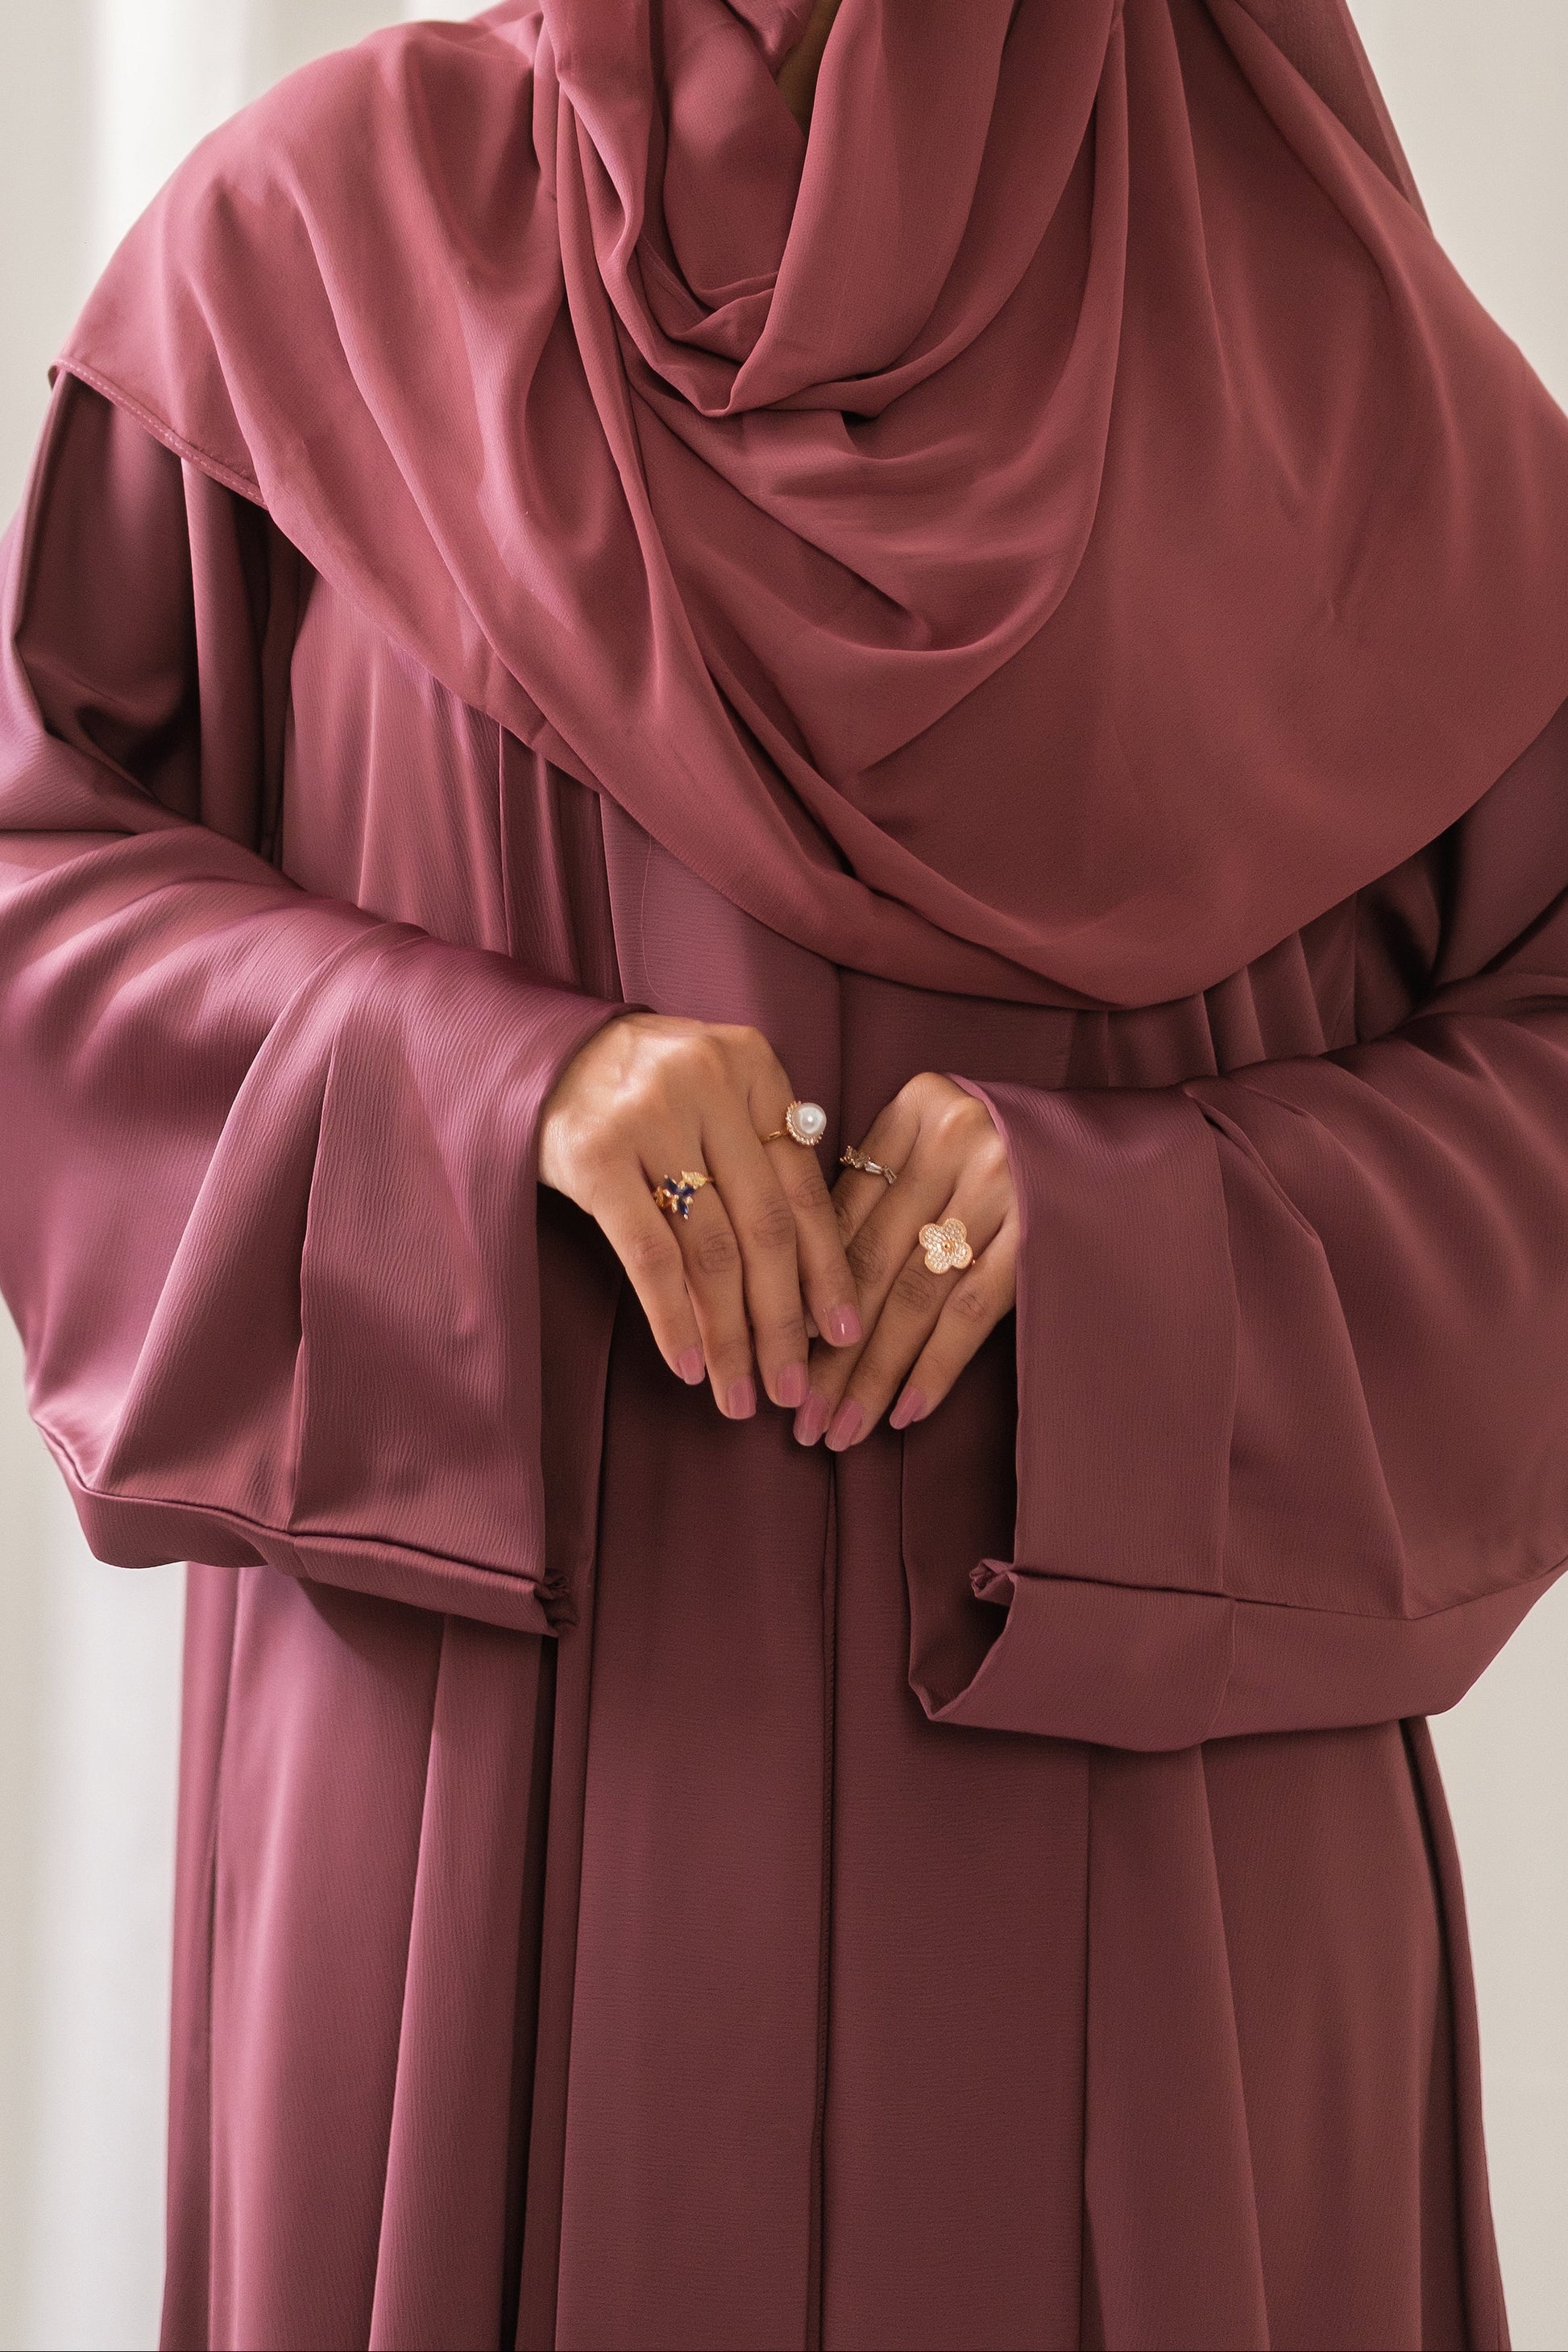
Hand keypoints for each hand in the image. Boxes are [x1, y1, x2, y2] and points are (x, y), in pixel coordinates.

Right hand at [538, 1013, 862, 1417]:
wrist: (541, 1056)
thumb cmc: (645, 1093)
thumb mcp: (715, 1098)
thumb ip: (762, 1160)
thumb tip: (811, 1289)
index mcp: (754, 1066)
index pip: (802, 1188)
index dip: (826, 1271)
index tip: (841, 1336)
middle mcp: (708, 1082)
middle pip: (764, 1227)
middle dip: (782, 1321)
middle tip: (792, 1387)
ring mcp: (649, 1116)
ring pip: (710, 1251)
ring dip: (729, 1336)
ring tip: (739, 1394)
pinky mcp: (595, 1155)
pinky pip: (649, 1255)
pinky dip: (673, 1319)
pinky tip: (688, 1366)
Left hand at [793, 1073, 1017, 1448]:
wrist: (1120, 1142)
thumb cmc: (1009, 1147)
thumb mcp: (939, 1139)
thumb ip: (879, 1187)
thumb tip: (801, 1291)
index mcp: (915, 1107)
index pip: (841, 1214)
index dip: (801, 1290)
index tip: (775, 1352)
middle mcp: (953, 1140)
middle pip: (870, 1262)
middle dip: (827, 1351)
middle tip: (797, 1417)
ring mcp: (1000, 1185)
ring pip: (914, 1297)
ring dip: (873, 1373)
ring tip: (840, 1430)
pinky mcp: (1039, 1232)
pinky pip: (972, 1312)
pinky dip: (934, 1366)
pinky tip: (904, 1413)